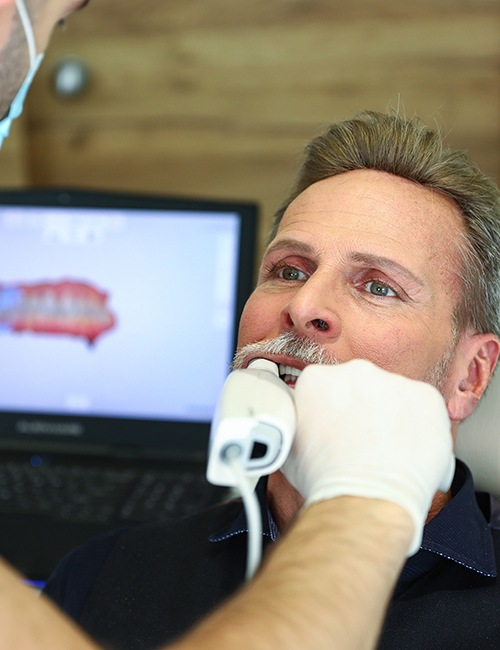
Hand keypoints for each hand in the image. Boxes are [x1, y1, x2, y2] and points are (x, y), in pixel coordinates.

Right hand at [282, 359, 454, 554]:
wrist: (366, 501)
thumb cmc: (327, 481)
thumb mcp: (290, 446)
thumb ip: (299, 422)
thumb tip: (302, 423)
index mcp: (318, 379)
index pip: (326, 385)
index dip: (333, 408)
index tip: (338, 425)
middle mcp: (356, 372)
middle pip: (362, 386)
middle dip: (364, 408)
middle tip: (363, 441)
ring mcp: (394, 382)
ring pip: (394, 396)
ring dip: (392, 416)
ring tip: (388, 451)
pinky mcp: (427, 397)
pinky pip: (425, 408)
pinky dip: (422, 426)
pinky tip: (409, 450)